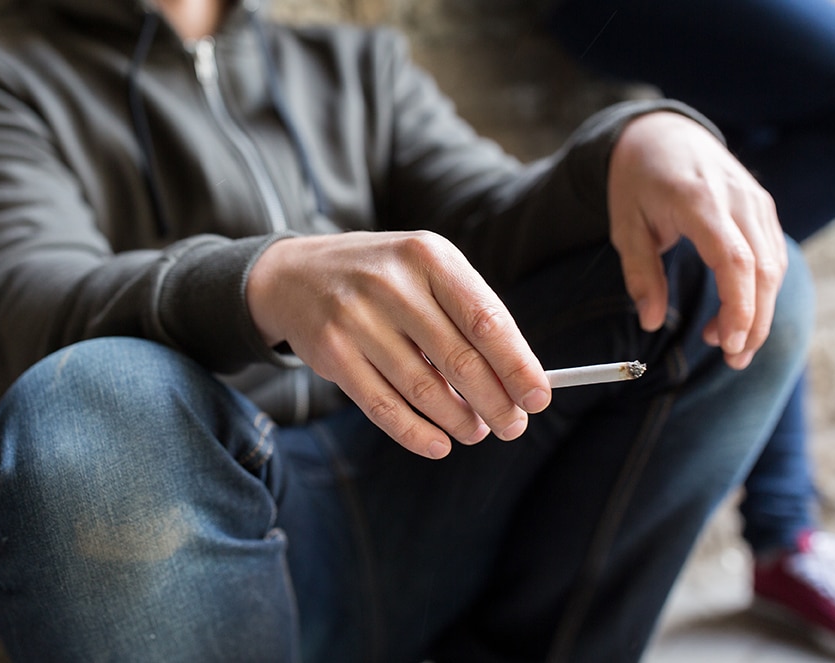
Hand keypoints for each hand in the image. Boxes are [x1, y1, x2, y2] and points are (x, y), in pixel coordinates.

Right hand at [246, 231, 551, 458]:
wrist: (295, 275)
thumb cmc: (382, 278)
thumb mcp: (425, 272)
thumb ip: (468, 316)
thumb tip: (517, 379)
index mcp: (429, 256)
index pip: (486, 319)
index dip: (517, 365)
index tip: (538, 397)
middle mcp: (392, 284)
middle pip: (459, 360)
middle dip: (495, 402)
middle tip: (512, 426)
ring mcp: (357, 319)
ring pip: (423, 388)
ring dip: (459, 421)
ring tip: (476, 432)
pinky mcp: (332, 354)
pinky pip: (383, 406)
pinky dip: (416, 433)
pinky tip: (438, 444)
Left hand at [608, 111, 787, 368]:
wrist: (661, 134)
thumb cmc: (637, 181)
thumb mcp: (624, 226)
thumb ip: (640, 274)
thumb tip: (650, 321)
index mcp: (699, 201)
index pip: (735, 260)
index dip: (739, 306)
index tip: (728, 343)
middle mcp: (737, 198)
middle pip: (763, 269)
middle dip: (754, 321)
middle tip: (733, 360)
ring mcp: (755, 200)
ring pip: (774, 265)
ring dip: (758, 310)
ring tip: (727, 343)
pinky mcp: (762, 206)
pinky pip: (772, 254)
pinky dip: (760, 289)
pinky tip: (735, 314)